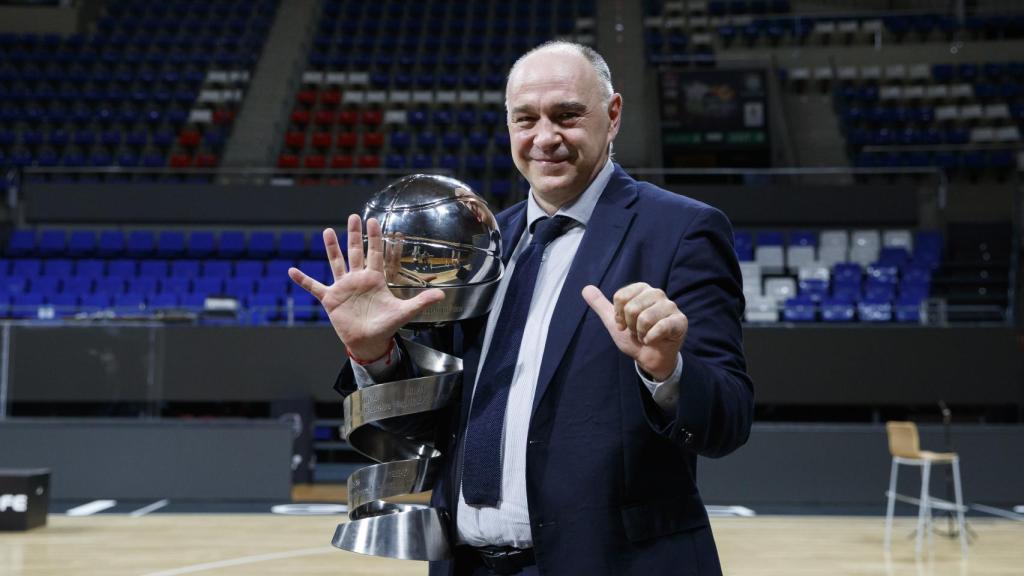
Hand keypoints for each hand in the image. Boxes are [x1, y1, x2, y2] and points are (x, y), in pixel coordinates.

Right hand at [288, 214, 444, 359]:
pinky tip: (292, 271)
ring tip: (327, 232)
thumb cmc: (386, 326)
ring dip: (331, 249)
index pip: (375, 253)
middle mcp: (358, 279)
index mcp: (374, 279)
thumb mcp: (404, 312)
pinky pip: (314, 287)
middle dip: (354, 235)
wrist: (369, 342)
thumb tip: (443, 295)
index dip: (374, 238)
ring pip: (336, 263)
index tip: (374, 220)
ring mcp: (343, 287)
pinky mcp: (331, 299)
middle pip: (355, 252)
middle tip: (354, 217)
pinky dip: (303, 280)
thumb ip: (421, 301)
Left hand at [582, 283, 687, 380]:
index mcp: (642, 289)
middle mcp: (657, 293)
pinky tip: (654, 340)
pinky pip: (660, 327)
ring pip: (645, 318)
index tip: (623, 324)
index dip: (618, 315)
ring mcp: (670, 306)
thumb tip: (585, 288)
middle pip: (631, 307)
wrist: (649, 357)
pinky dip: (651, 339)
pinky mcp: (680, 321)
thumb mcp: (614, 321)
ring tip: (645, 335)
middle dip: (630, 326)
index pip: (620, 297)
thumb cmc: (634, 336)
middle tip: (636, 331)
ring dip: (641, 333)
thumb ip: (600, 304)